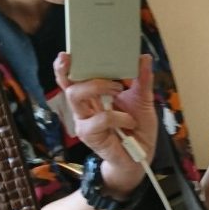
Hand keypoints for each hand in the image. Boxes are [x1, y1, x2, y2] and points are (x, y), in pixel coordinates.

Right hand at [54, 52, 157, 196]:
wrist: (140, 156)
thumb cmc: (137, 128)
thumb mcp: (143, 100)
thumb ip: (142, 79)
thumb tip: (143, 57)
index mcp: (92, 95)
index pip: (72, 78)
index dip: (65, 66)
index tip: (67, 54)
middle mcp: (84, 107)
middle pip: (68, 84)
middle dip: (81, 72)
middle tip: (111, 76)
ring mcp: (84, 121)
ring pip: (76, 96)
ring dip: (98, 87)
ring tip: (119, 90)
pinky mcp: (89, 135)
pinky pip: (99, 119)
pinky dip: (118, 116)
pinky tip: (129, 121)